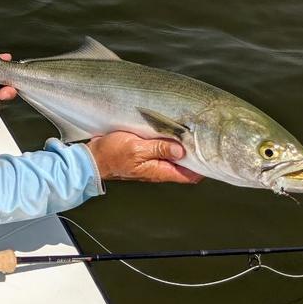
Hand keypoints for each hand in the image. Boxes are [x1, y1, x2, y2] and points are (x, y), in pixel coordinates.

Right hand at [87, 131, 203, 183]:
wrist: (92, 157)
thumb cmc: (111, 155)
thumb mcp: (136, 148)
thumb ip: (159, 148)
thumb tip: (181, 149)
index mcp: (159, 170)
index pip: (190, 175)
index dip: (202, 166)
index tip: (210, 151)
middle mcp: (158, 168)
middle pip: (184, 164)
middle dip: (193, 152)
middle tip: (200, 135)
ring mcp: (151, 162)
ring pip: (173, 155)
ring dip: (180, 144)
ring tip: (187, 129)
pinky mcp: (143, 153)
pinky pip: (161, 148)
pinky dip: (167, 140)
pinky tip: (168, 129)